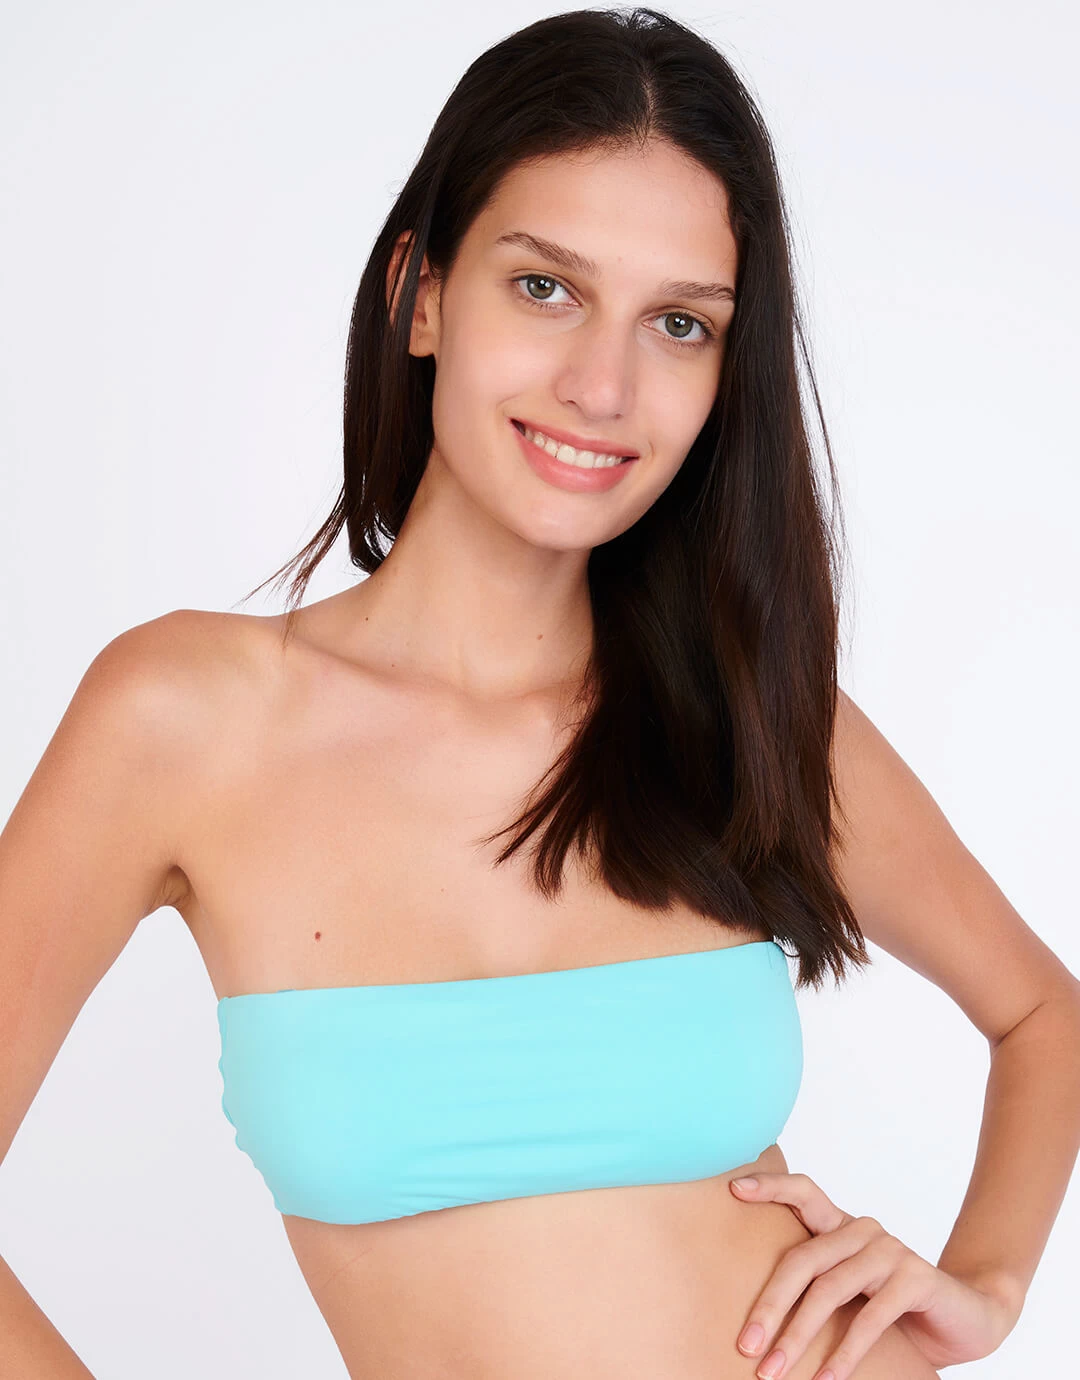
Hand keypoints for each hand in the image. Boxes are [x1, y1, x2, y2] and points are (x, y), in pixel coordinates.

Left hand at [728, 1171, 1018, 1378]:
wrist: (971, 1318)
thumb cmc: (898, 1311)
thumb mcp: (852, 1297)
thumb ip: (817, 1294)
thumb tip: (757, 1329)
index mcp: (842, 1227)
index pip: (803, 1192)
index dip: (770, 1187)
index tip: (733, 1190)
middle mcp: (862, 1230)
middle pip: (802, 1260)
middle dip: (769, 1305)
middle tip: (746, 1345)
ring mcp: (889, 1250)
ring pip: (829, 1289)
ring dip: (798, 1336)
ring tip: (774, 1371)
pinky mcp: (915, 1278)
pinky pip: (869, 1317)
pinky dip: (845, 1352)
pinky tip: (827, 1378)